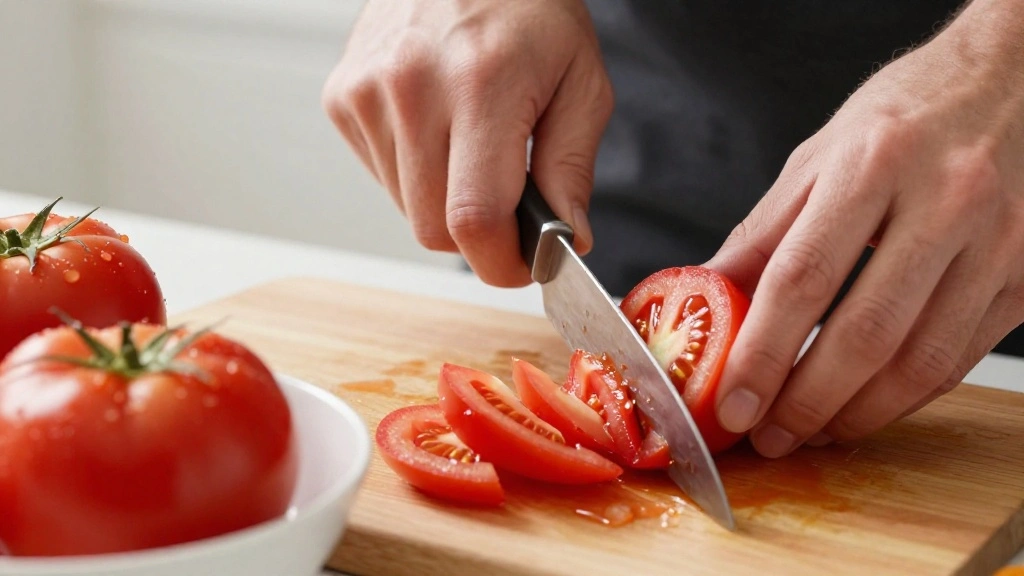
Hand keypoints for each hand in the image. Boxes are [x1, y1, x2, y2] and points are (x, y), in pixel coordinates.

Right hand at [322, 0, 612, 285]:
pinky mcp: (342, 97)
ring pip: (406, 210)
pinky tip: (437, 128)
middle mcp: (411, 87)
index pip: (474, 219)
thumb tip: (567, 242)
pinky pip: (383, 177)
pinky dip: (415, 174)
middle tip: (510, 202)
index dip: (500, 264)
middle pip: (433, 230)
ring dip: (444, 202)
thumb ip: (573, 169)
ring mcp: (366, 92)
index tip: (521, 266)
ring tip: (471, 145)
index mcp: (481, 85)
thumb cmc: (529, 10)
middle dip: (477, 237)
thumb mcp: (581, 81)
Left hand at [705, 0, 1023, 456]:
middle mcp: (943, 202)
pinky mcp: (1023, 277)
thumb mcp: (818, 157)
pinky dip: (906, 399)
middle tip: (768, 435)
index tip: (734, 402)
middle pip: (865, 332)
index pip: (803, 277)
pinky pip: (957, 358)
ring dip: (857, 413)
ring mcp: (995, 243)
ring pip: (919, 360)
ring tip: (811, 432)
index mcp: (873, 163)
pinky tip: (866, 407)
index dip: (763, 352)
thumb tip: (708, 295)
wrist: (1010, 83)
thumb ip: (763, 232)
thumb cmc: (905, 116)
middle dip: (807, 401)